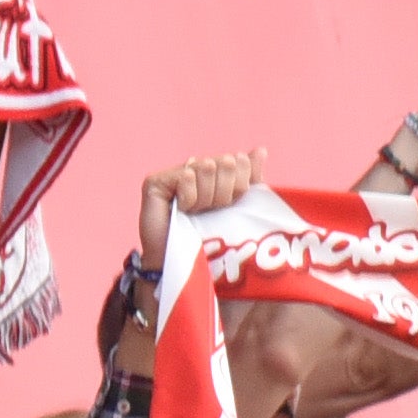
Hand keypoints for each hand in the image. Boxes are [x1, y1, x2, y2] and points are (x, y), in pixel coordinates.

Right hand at [137, 150, 266, 267]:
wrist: (185, 268)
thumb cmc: (211, 243)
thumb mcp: (238, 210)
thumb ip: (249, 179)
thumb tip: (261, 150)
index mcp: (217, 174)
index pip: (241, 161)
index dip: (241, 186)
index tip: (230, 207)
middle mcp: (195, 169)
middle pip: (226, 162)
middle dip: (225, 193)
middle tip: (211, 212)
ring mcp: (175, 173)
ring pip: (207, 167)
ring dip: (206, 198)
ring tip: (195, 213)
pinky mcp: (155, 181)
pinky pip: (187, 177)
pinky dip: (188, 198)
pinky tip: (180, 210)